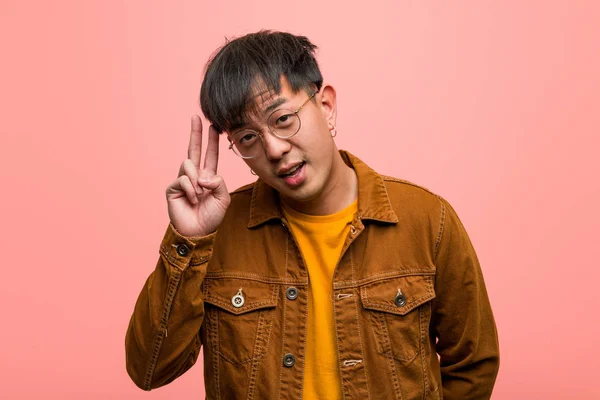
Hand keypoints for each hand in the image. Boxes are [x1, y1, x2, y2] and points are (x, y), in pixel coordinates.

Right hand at [166, 116, 230, 236]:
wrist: (198, 233)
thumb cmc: (211, 217)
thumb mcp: (223, 198)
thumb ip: (218, 182)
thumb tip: (203, 174)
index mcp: (208, 177)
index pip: (210, 155)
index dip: (211, 141)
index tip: (213, 126)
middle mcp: (195, 176)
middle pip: (193, 150)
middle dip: (195, 133)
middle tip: (195, 117)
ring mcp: (183, 181)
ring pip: (189, 165)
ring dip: (197, 181)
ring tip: (200, 196)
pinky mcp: (173, 188)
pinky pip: (183, 179)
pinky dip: (191, 190)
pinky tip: (192, 200)